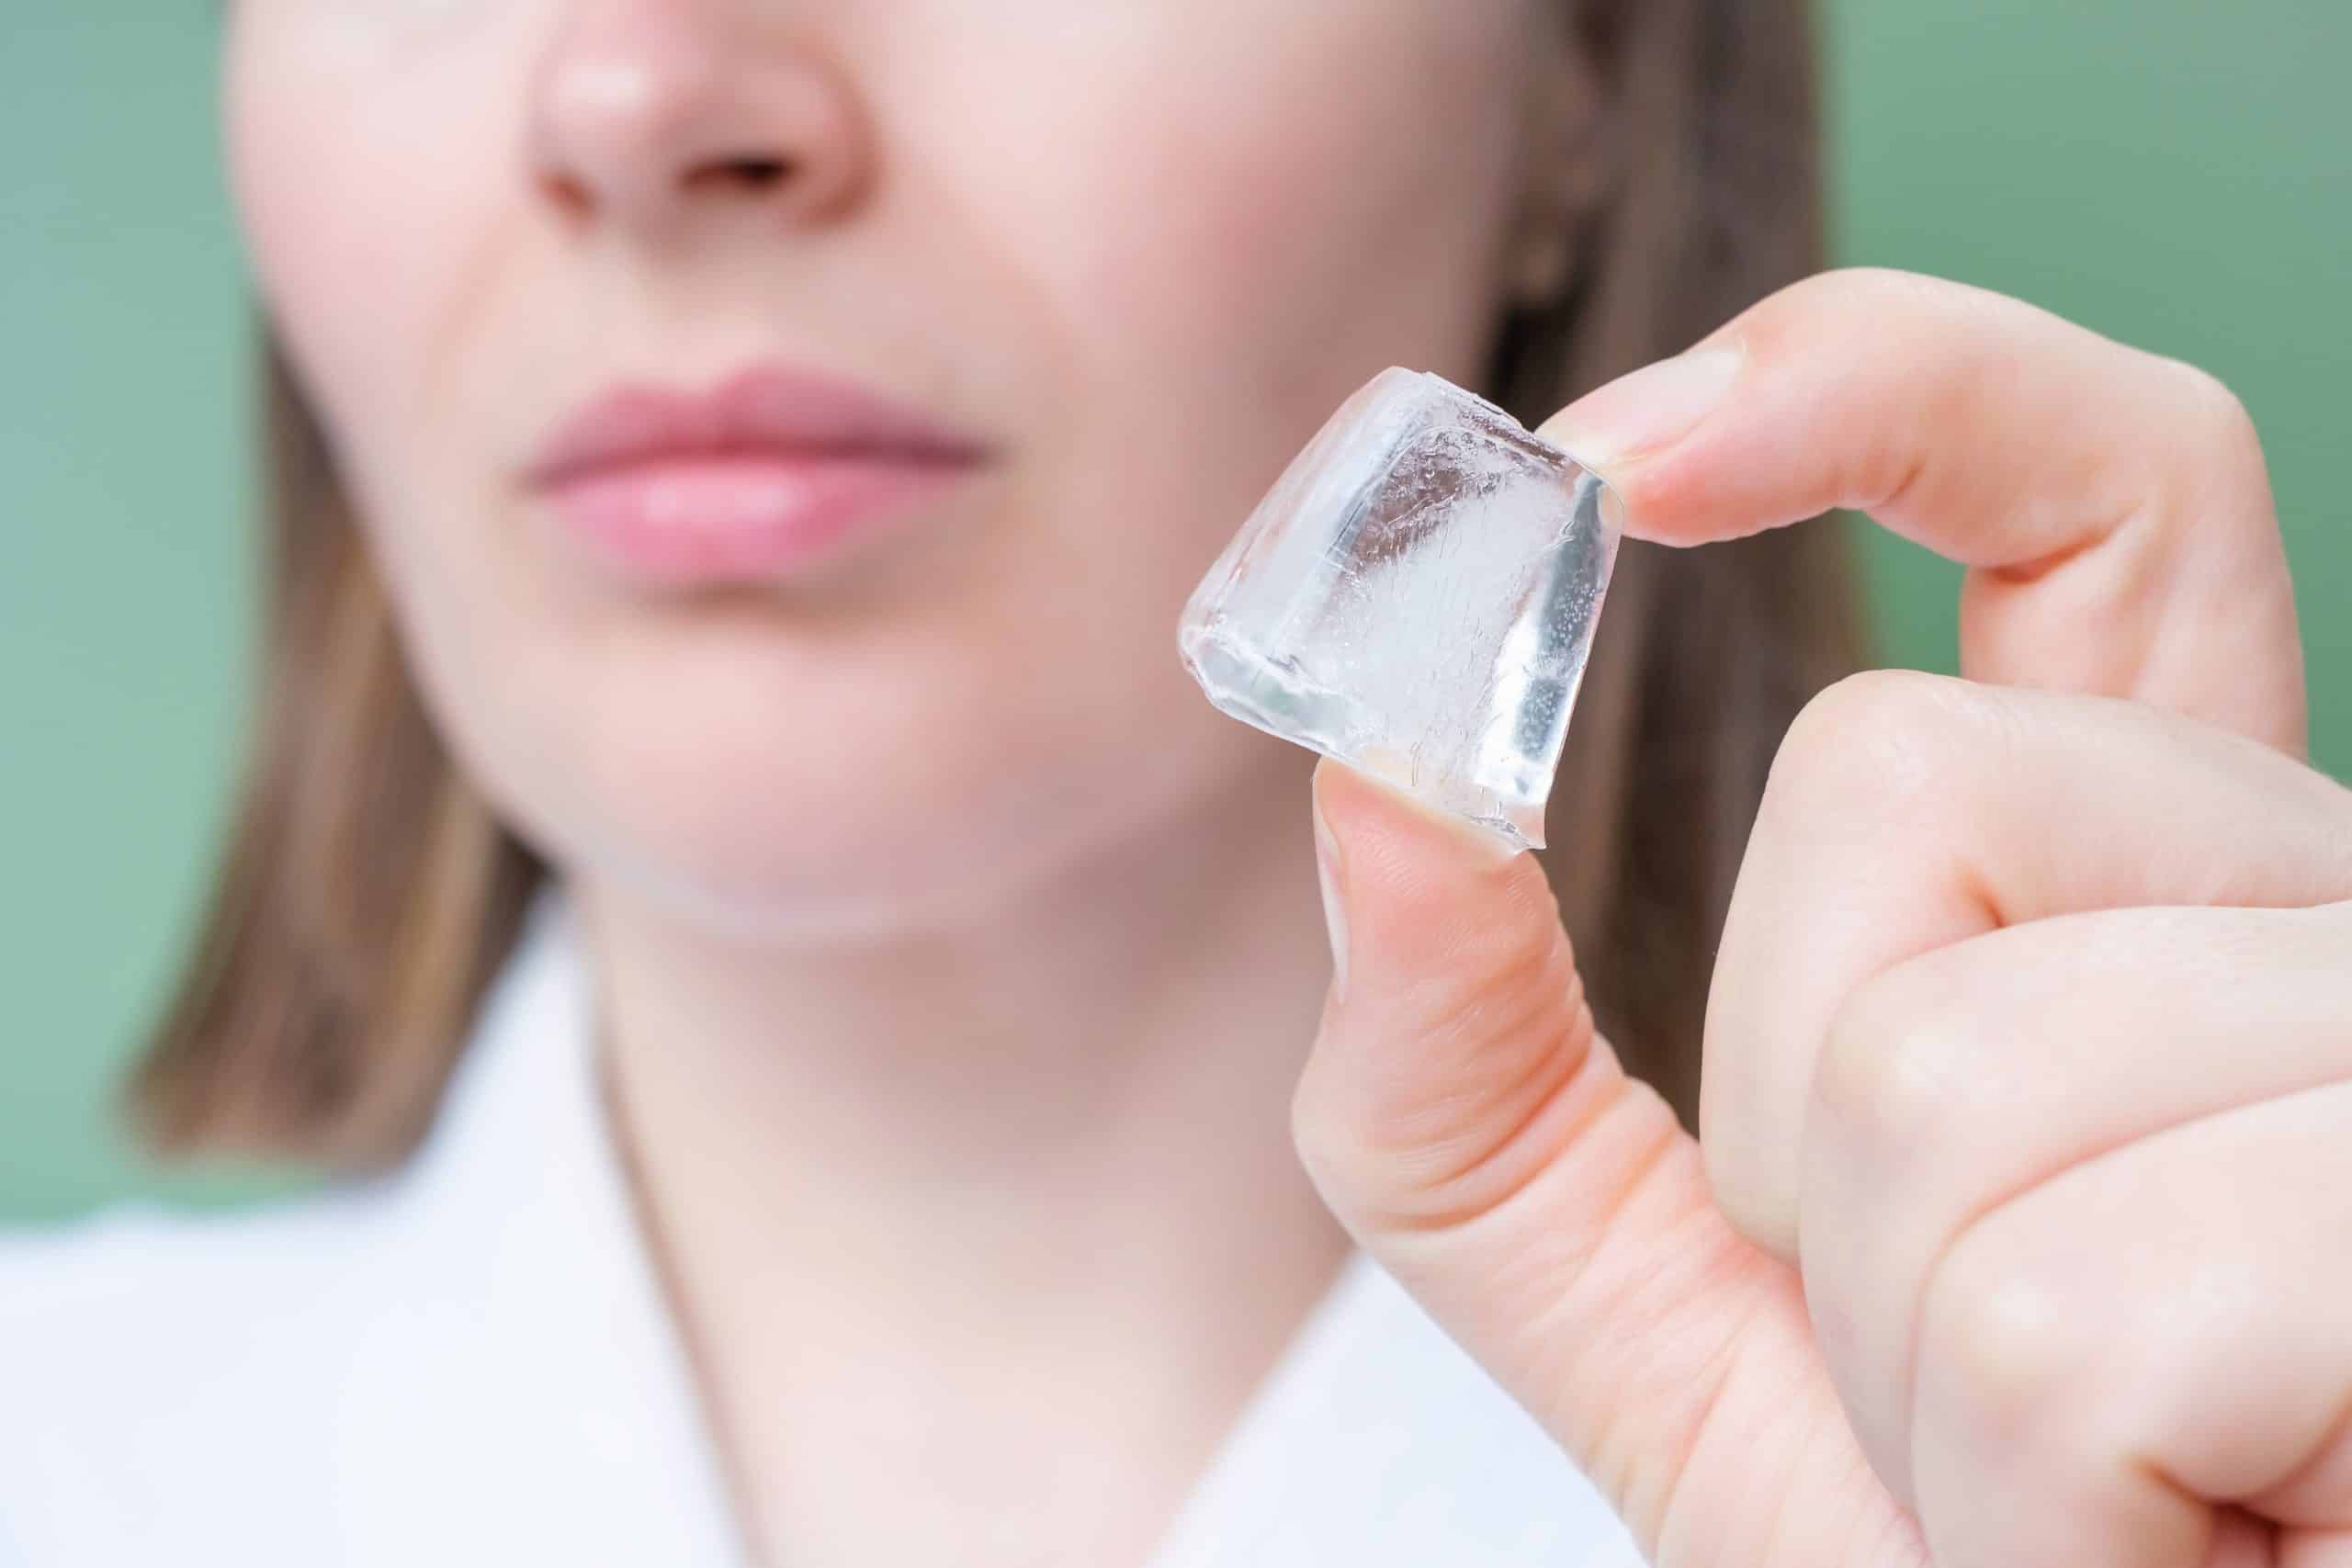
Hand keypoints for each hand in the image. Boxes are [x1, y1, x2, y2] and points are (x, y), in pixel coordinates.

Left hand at [1293, 269, 2351, 1566]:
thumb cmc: (1939, 1547)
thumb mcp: (1645, 1307)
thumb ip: (1470, 1074)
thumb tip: (1367, 777)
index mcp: (2145, 896)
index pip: (2105, 496)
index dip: (1887, 383)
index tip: (1617, 459)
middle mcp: (2313, 921)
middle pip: (1913, 777)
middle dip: (1812, 1133)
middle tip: (1972, 1364)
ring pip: (1966, 1059)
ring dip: (1922, 1360)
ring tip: (2095, 1489)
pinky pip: (2077, 1308)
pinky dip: (2037, 1498)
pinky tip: (2194, 1543)